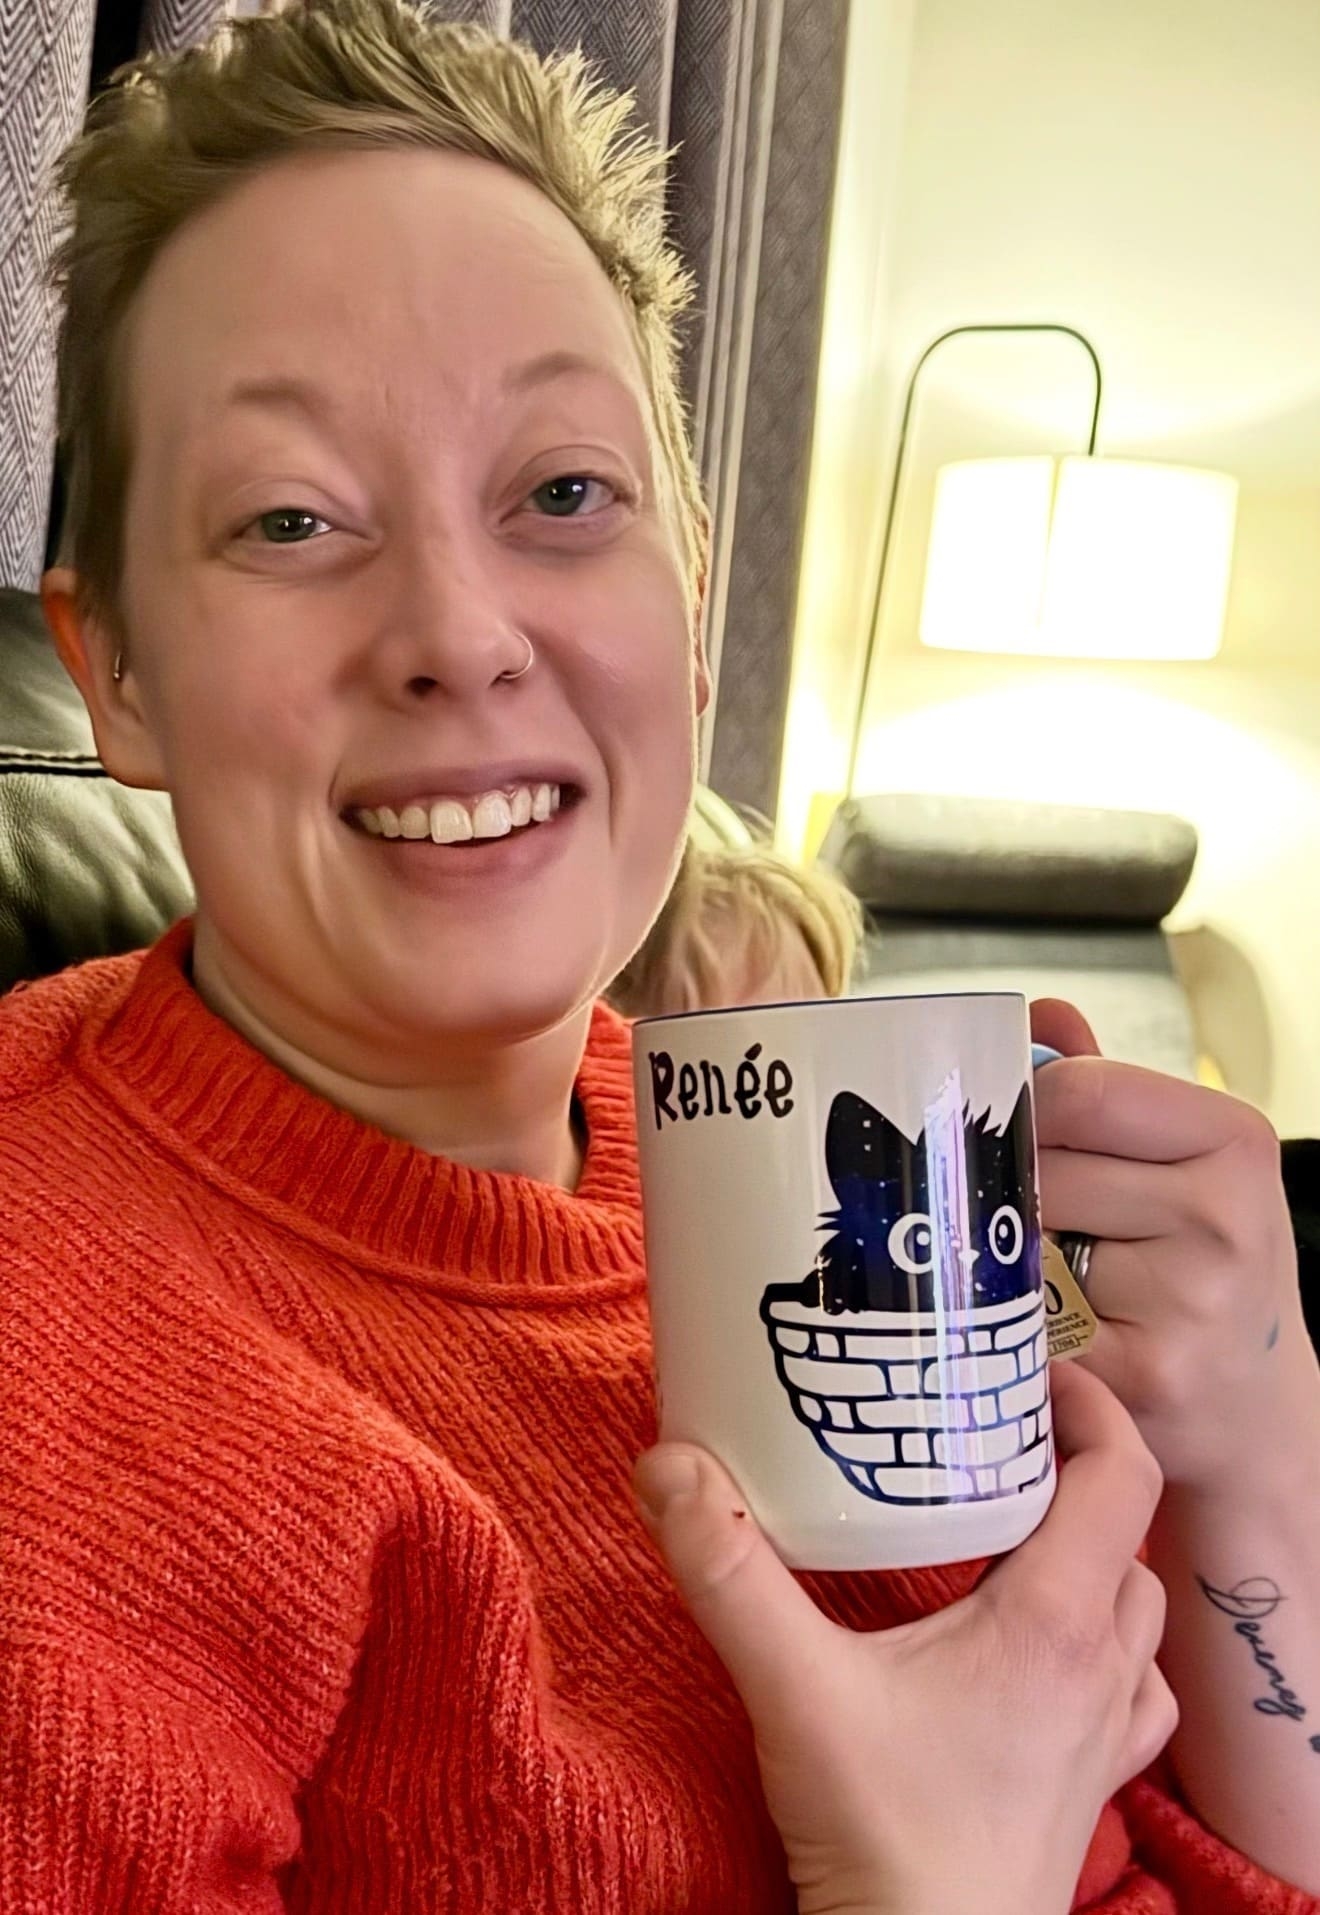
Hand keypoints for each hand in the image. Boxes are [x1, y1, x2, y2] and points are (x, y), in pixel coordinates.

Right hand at [635, 1363, 1175, 1914]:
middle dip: (1078, 1464)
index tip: (1029, 1373)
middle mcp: (1101, 1663)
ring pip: (1136, 1601)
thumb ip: (727, 1571)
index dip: (1090, 1405)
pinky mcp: (1095, 1779)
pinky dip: (1107, 1634)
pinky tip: (1048, 1639)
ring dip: (1095, 1545)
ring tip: (1016, 1518)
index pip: (1121, 1475)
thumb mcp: (792, 1690)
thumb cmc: (884, 1839)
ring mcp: (1108, 1728)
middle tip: (998, 1433)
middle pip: (1129, 1528)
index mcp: (1052, 1618)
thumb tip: (666, 1464)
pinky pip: (1134, 1680)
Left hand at [1030, 1000, 1319, 1493]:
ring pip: (1029, 1242)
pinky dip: (1018, 1321)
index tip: (1018, 1131)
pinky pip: (1028, 1318)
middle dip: (1019, 1193)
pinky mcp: (1142, 1373)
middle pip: (1045, 1169)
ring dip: (1015, 1259)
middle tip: (1039, 1220)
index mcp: (1235, 1143)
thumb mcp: (1183, 1167)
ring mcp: (1189, 1301)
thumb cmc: (1201, 1271)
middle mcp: (1225, 1218)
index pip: (1083, 1091)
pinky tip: (1054, 1329)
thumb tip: (1041, 1016)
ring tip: (1058, 1277)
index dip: (1029, 1109)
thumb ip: (1108, 1090)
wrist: (1252, 1410)